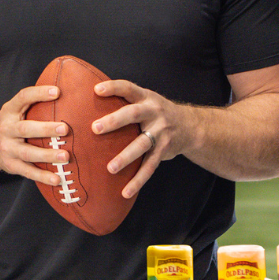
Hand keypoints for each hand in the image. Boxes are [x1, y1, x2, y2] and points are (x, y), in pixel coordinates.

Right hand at [0, 84, 71, 186]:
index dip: (39, 93)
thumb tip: (65, 91)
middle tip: (65, 128)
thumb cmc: (9, 124)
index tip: (57, 91)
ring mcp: (8, 149)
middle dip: (45, 129)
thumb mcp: (14, 110)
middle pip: (25, 129)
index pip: (22, 98)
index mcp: (9, 111)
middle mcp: (6, 129)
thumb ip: (33, 103)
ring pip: (28, 153)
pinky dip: (42, 176)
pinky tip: (57, 179)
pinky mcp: (11, 165)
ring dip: (47, 155)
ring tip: (65, 156)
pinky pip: (28, 172)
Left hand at [91, 79, 188, 198]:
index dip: (113, 87)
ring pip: (142, 144)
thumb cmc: (156, 113)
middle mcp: (154, 112)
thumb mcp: (146, 101)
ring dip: (126, 157)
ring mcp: (161, 132)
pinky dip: (138, 180)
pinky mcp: (164, 150)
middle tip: (95, 128)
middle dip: (115, 121)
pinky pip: (150, 166)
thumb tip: (88, 103)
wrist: (190, 126)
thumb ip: (125, 101)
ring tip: (110, 168)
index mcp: (146, 98)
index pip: (129, 88)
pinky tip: (125, 192)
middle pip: (134, 114)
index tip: (96, 89)